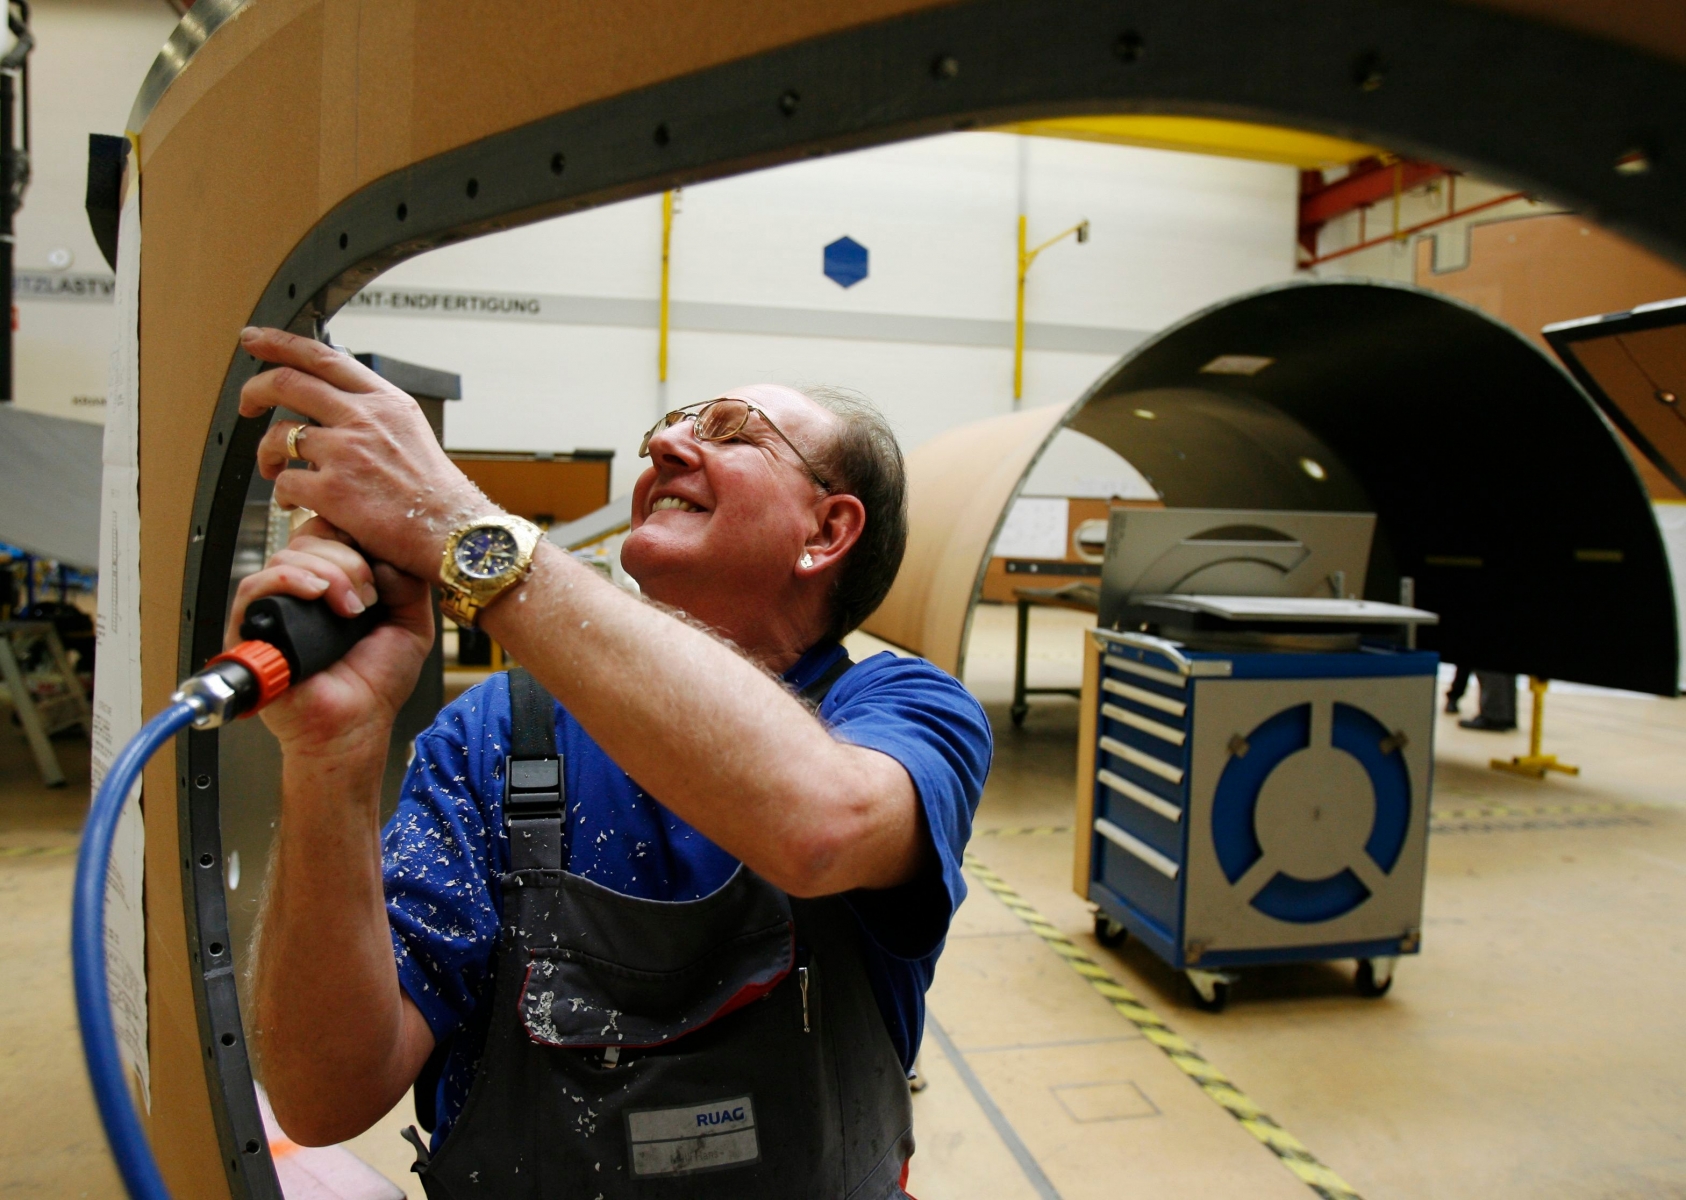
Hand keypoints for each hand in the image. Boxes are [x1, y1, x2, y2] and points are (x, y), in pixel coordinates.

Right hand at [227, 517, 434, 754]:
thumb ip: (407, 583)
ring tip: (350, 608)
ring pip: (289, 555)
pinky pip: (257, 584)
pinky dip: (290, 580)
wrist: (355, 725)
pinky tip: (317, 594)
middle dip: (348, 558)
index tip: (379, 562)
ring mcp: (277, 605)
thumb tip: (385, 554)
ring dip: (329, 572)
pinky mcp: (251, 625)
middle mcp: (304, 589)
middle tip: (368, 595)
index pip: (334, 531)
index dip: (356, 537)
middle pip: (311, 535)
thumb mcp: (411, 623)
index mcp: (336, 582)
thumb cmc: (376, 683)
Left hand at [238, 326, 496, 581]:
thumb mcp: (411, 433)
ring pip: (277, 435)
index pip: (323, 357)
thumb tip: (335, 406)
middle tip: (246, 404)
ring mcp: (345, 452)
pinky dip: (282, 495)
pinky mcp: (332, 490)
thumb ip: (373, 415)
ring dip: (265, 453)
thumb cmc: (437, 493)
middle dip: (253, 390)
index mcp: (384, 402)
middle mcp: (363, 419)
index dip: (281, 343)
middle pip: (287, 383)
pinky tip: (293, 503)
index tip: (256, 340)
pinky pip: (285, 483)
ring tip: (271, 468)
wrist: (454, 532)